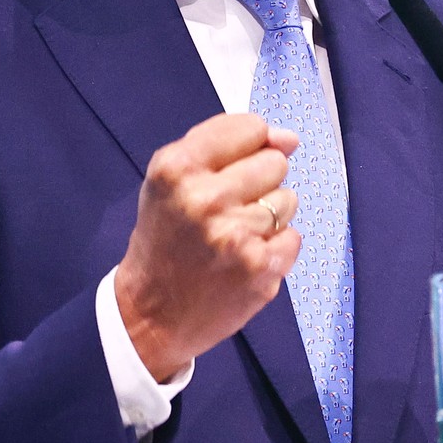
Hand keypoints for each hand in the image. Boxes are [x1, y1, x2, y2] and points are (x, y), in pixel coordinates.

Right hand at [113, 113, 300, 380]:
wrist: (149, 315)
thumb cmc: (166, 238)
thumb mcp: (174, 179)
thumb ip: (228, 145)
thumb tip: (290, 138)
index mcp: (176, 167)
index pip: (250, 128)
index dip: (248, 147)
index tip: (230, 170)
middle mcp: (204, 198)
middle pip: (275, 162)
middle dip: (259, 182)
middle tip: (226, 210)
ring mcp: (234, 234)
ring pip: (287, 200)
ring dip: (268, 217)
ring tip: (232, 238)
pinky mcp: (259, 268)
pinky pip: (293, 237)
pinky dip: (275, 249)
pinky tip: (243, 261)